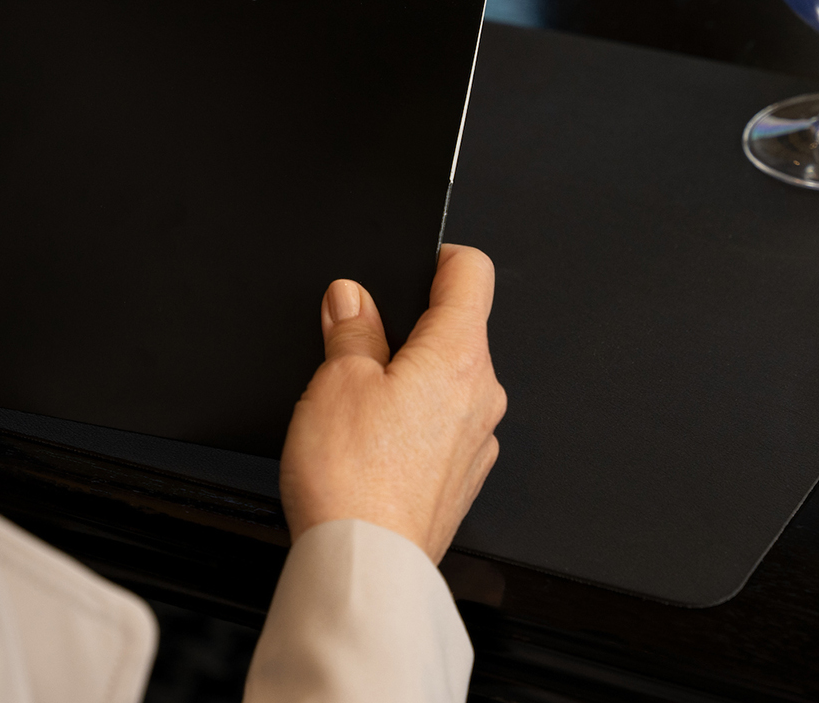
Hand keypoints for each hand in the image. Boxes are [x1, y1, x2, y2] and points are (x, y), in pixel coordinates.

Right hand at [279, 244, 505, 562]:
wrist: (365, 564)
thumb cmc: (353, 481)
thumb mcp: (336, 381)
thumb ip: (351, 329)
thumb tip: (352, 299)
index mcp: (458, 357)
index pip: (472, 272)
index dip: (439, 255)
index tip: (413, 261)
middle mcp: (482, 395)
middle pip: (458, 329)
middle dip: (410, 325)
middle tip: (356, 340)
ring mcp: (478, 439)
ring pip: (449, 380)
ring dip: (411, 376)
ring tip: (357, 402)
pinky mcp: (463, 475)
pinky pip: (444, 425)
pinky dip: (414, 420)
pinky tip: (372, 442)